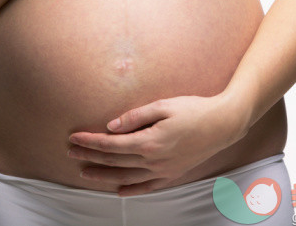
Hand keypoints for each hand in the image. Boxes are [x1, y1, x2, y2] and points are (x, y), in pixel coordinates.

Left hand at [67, 93, 250, 195]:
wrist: (224, 124)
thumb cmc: (194, 110)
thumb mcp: (163, 106)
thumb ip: (135, 117)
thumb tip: (111, 126)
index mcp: (149, 141)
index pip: (110, 144)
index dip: (89, 142)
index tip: (73, 138)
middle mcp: (154, 160)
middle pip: (114, 160)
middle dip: (90, 157)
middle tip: (71, 153)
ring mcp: (163, 170)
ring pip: (126, 176)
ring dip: (103, 175)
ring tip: (84, 173)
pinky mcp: (173, 174)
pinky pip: (147, 187)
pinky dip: (131, 189)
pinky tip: (119, 190)